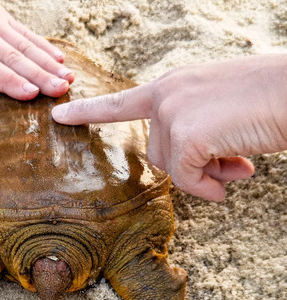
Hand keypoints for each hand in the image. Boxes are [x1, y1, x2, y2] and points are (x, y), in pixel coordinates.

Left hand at [0, 0, 73, 99]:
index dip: (9, 81)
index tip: (30, 94)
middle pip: (13, 58)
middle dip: (39, 76)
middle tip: (61, 91)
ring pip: (25, 47)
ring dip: (48, 64)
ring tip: (68, 79)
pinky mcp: (4, 19)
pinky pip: (26, 34)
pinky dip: (45, 47)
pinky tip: (61, 60)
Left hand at [52, 55, 286, 200]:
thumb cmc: (266, 100)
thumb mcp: (221, 114)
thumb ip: (197, 137)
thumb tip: (201, 173)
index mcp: (172, 87)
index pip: (120, 102)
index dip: (88, 110)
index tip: (59, 113)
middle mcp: (166, 96)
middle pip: (157, 152)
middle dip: (190, 166)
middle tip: (228, 165)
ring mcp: (174, 113)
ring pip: (171, 167)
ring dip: (203, 175)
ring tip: (235, 166)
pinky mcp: (187, 133)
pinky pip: (186, 178)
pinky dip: (207, 187)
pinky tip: (234, 178)